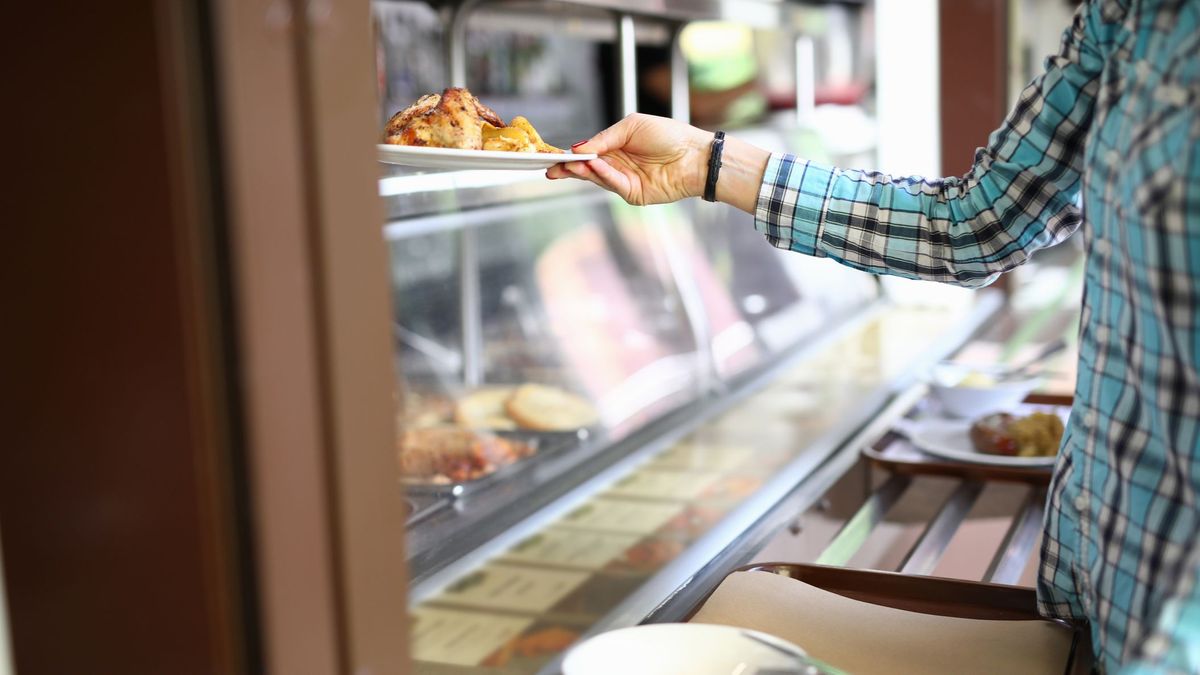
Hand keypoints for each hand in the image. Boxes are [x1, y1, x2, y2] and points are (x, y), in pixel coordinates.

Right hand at [546, 113, 712, 205]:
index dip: (571, 155)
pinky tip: (595, 166)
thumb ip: (605, 138)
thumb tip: (580, 147)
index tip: (552, 155)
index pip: (588, 153)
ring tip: (569, 164)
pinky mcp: (634, 194)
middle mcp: (618, 165)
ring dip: (583, 171)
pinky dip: (603, 175)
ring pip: (596, 178)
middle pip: (587, 169)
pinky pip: (613, 184)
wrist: (695, 155)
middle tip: (551, 167)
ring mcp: (625, 181)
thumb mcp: (632, 126)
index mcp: (616, 147)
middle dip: (568, 168)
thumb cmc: (669, 135)